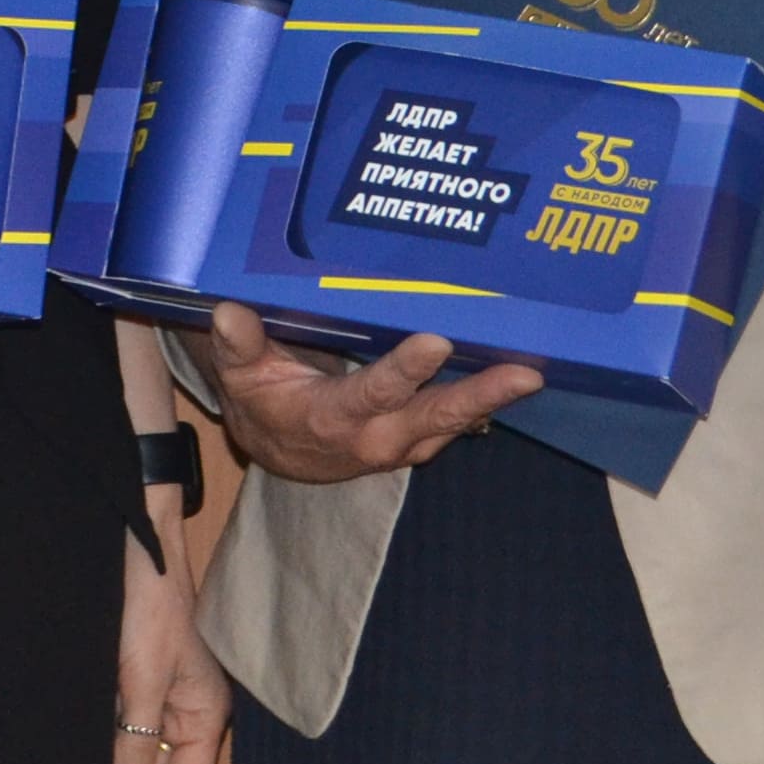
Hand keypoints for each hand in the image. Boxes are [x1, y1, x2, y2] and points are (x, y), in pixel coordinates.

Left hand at [112, 520, 227, 763]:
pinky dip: (102, 753)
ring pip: (137, 759)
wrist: (133, 544)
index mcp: (204, 716)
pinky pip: (120, 732)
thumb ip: (137, 740)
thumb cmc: (149, 604)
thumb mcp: (143, 676)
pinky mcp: (132, 684)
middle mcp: (185, 714)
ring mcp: (158, 699)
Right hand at [204, 306, 540, 484]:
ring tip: (533, 372)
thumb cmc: (263, 401)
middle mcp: (376, 437)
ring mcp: (404, 442)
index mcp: (332, 419)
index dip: (404, 371)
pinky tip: (516, 372)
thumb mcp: (241, 375)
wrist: (280, 450)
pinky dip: (486, 399)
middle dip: (480, 394)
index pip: (373, 393)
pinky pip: (457, 420)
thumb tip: (230, 312)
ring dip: (493, 399)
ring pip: (455, 422)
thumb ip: (239, 346)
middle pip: (435, 416)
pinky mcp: (419, 438)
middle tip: (524, 374)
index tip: (434, 342)